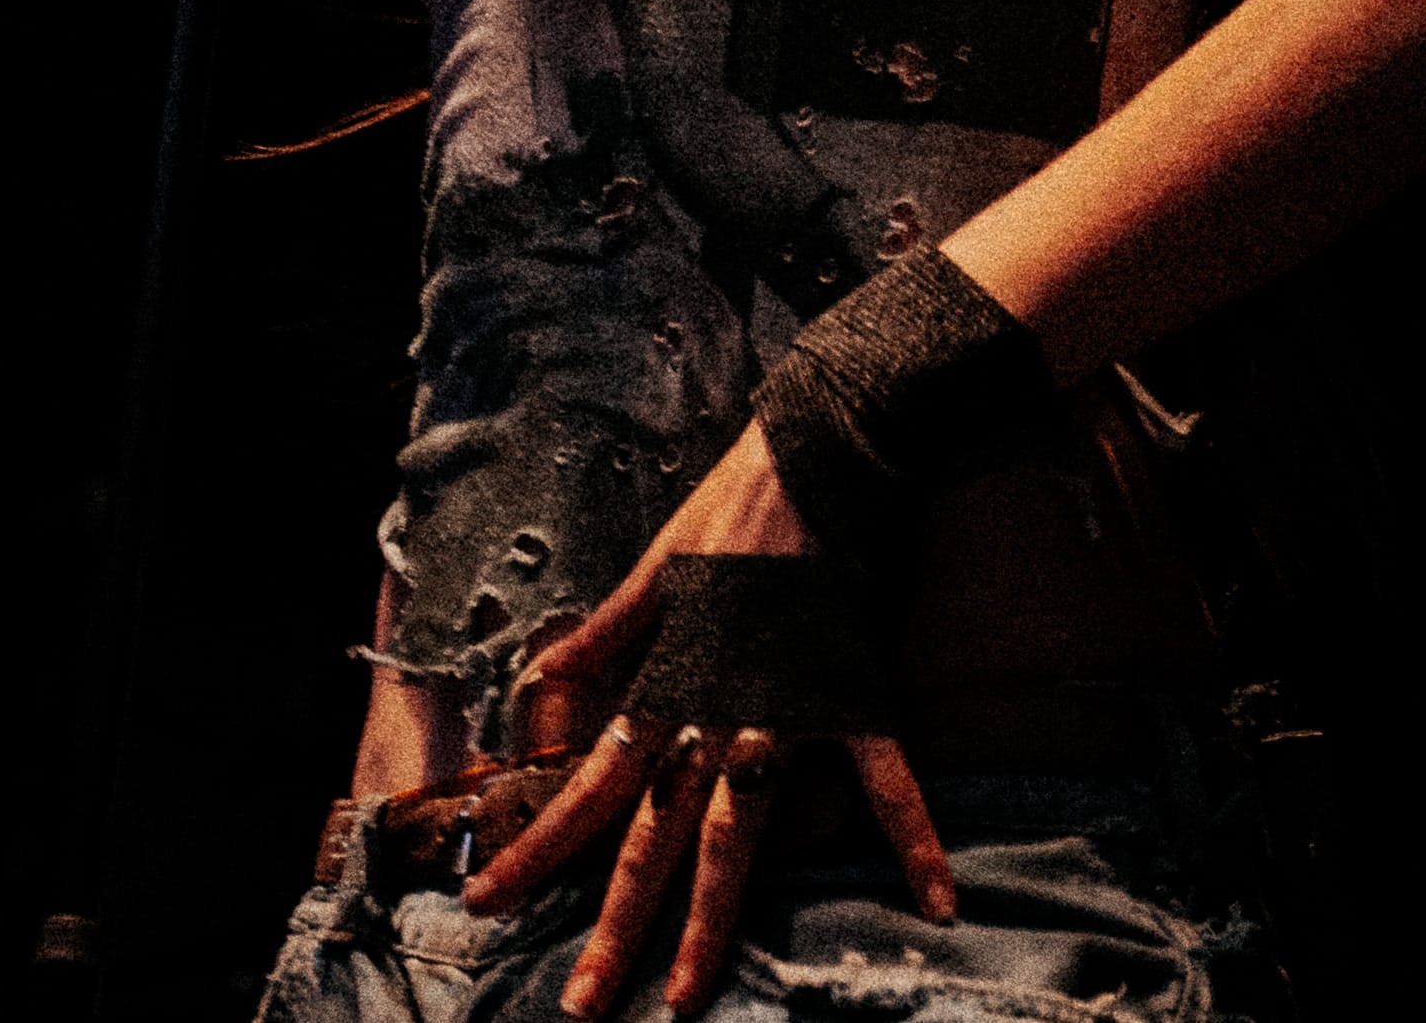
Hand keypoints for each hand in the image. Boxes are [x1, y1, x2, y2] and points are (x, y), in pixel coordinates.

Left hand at [461, 423, 953, 1018]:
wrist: (814, 457)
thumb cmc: (729, 508)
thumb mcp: (652, 568)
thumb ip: (603, 635)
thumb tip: (542, 678)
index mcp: (665, 684)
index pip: (587, 784)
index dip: (537, 847)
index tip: (488, 902)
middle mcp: (716, 715)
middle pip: (656, 838)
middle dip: (615, 924)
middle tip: (585, 1008)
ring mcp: (786, 712)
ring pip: (740, 834)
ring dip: (712, 919)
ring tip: (687, 996)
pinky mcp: (851, 696)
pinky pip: (884, 779)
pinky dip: (912, 835)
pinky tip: (937, 903)